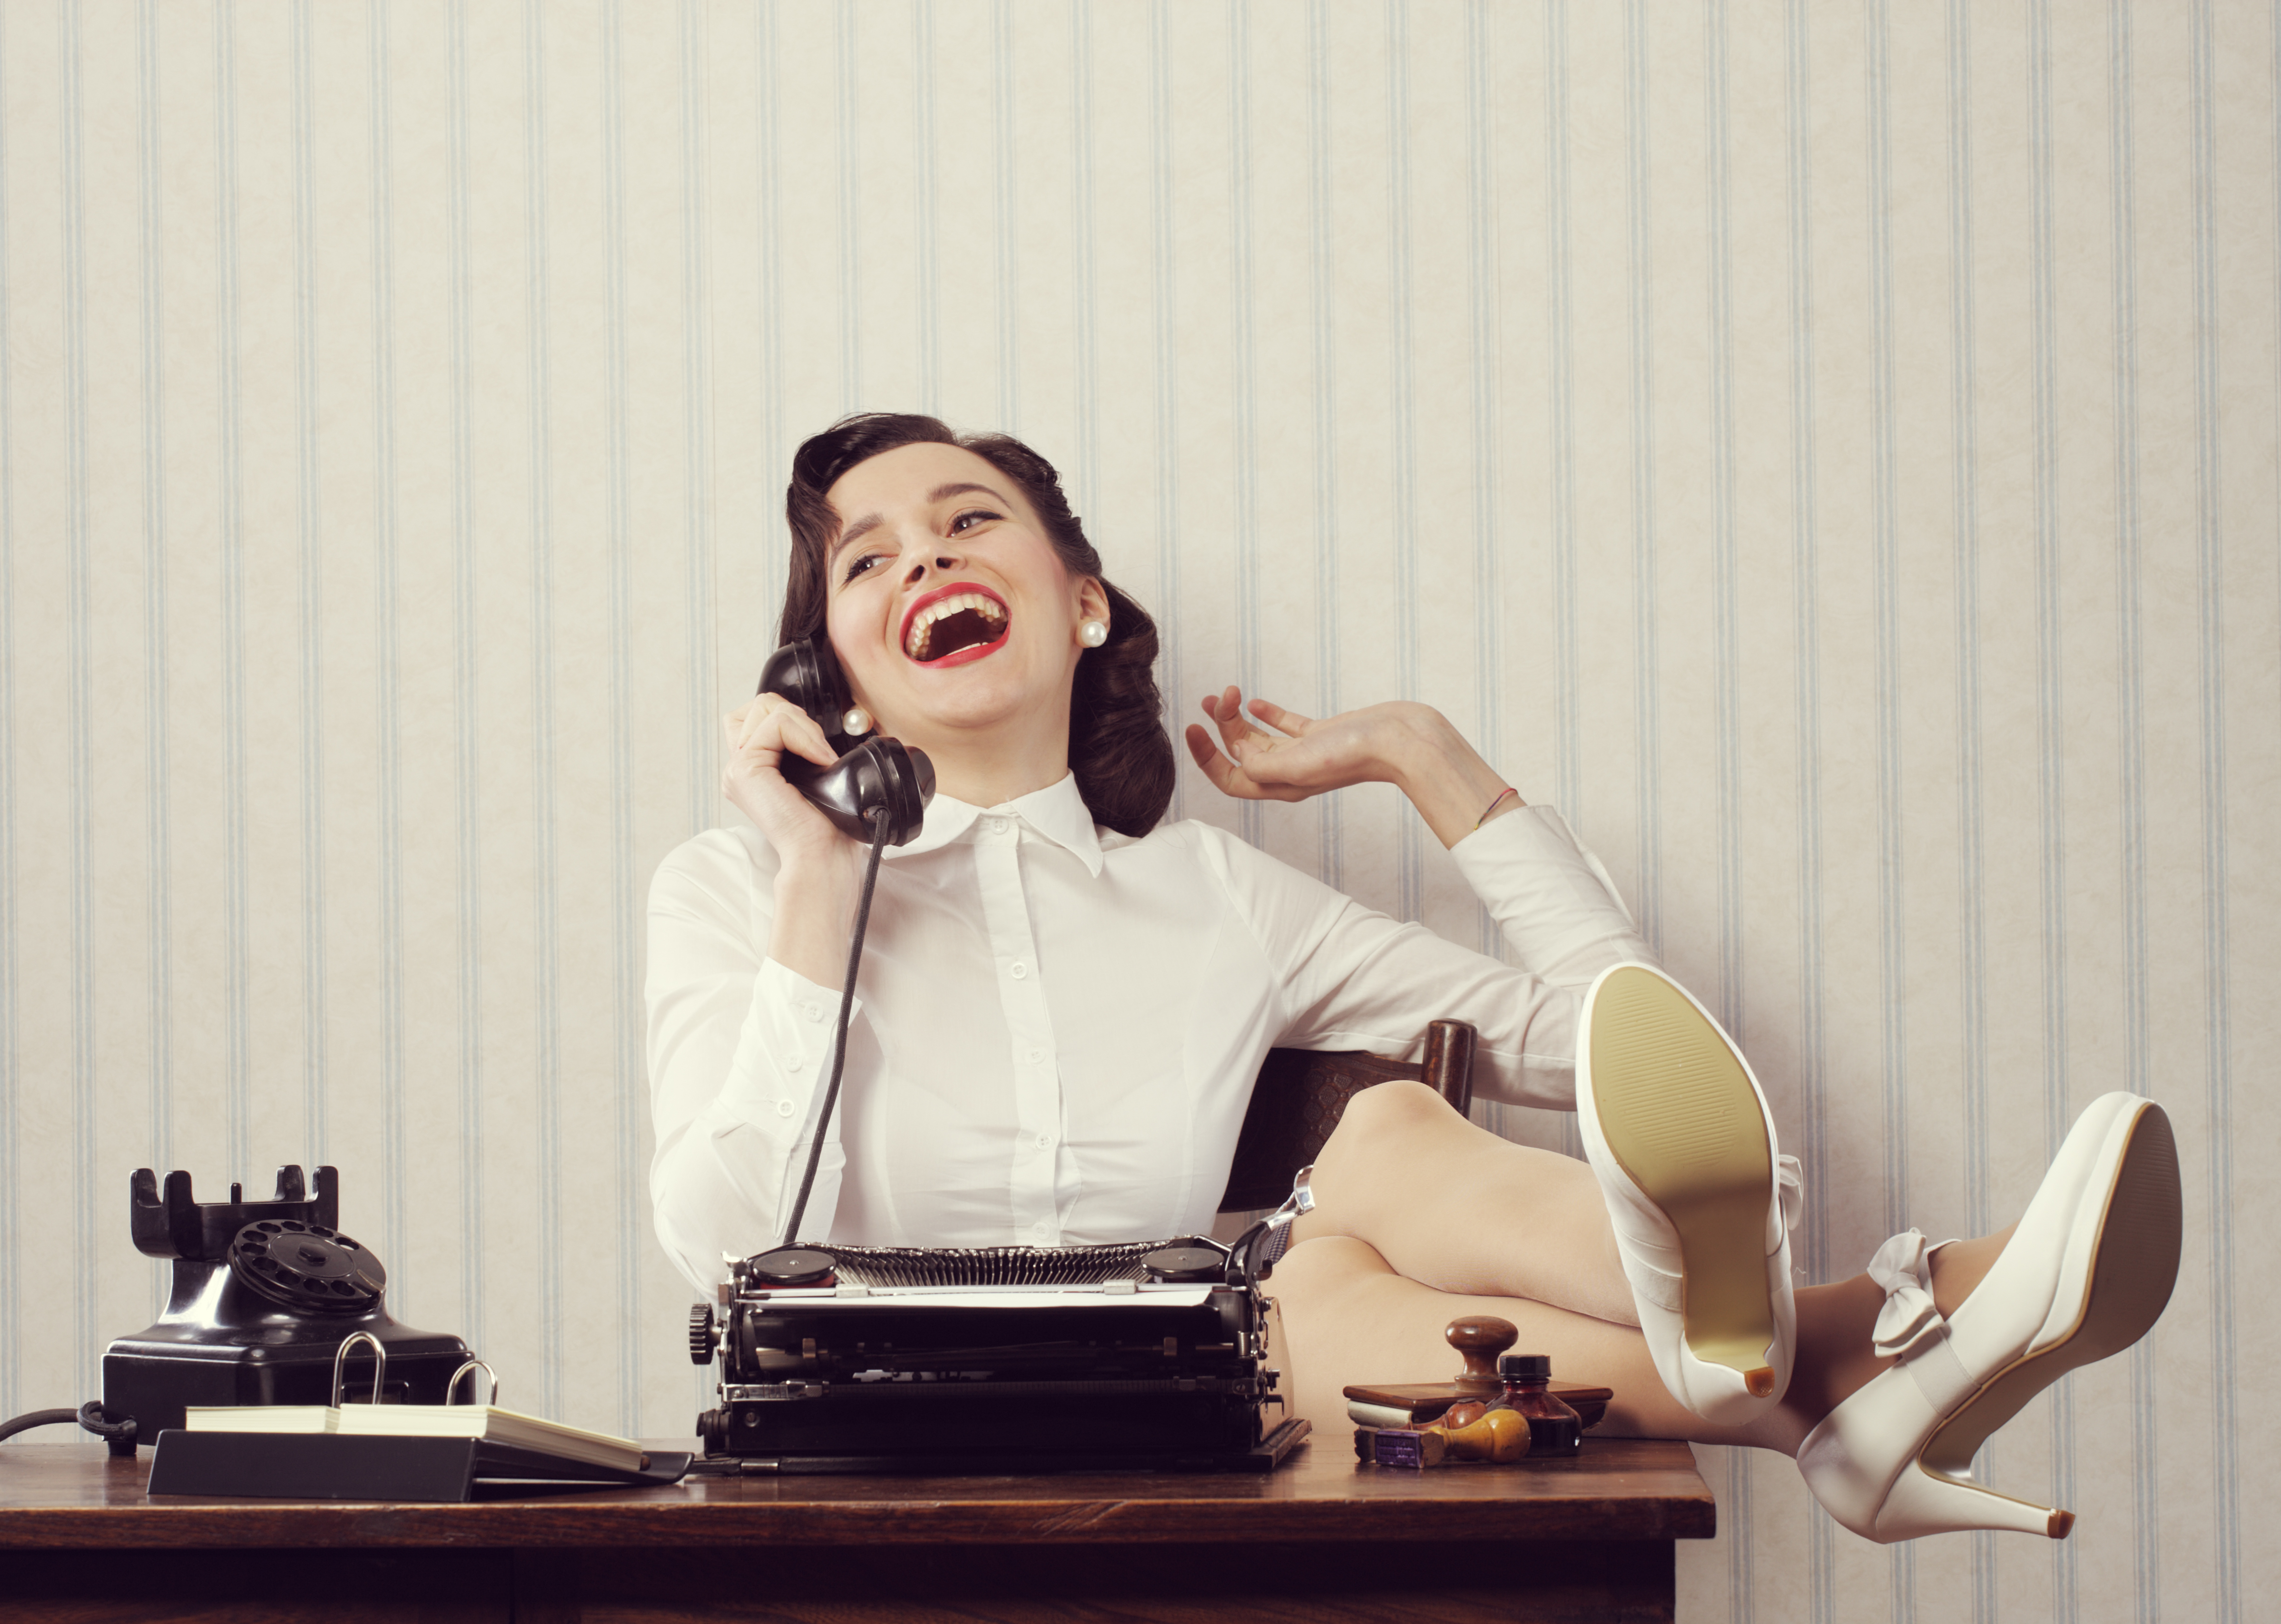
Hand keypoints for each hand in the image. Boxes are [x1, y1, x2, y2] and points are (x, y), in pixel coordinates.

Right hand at [724, 695, 868, 987]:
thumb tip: (820, 721)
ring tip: (821, 757)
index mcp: (753, 768)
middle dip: (796, 715)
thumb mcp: (817, 774)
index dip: (795, 719)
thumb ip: (805, 746)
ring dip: (805, 726)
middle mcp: (738, 767)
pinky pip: (776, 724)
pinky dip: (805, 735)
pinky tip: (821, 761)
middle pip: (759, 705)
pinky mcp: (745, 769)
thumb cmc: (827, 824)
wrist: (823, 856)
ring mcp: (737, 767)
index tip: (822, 751)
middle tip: (820, 750)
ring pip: (767, 707)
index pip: (761, 714)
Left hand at [1182, 687, 1409, 803]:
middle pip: (1242, 754)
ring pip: (1260, 738)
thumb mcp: (1297, 764)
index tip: (1192, 728)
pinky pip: (1285, 726)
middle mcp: (1290, 772)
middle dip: (1222, 725)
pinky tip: (1254, 702)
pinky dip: (1266, 714)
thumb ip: (1260, 765)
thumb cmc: (1354, 755)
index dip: (1205, 757)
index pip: (1230, 779)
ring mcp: (1307, 753)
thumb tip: (1239, 754)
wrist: (1401, 740)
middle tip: (1218, 696)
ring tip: (1225, 693)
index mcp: (1281, 786)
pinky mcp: (1322, 734)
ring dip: (1238, 717)